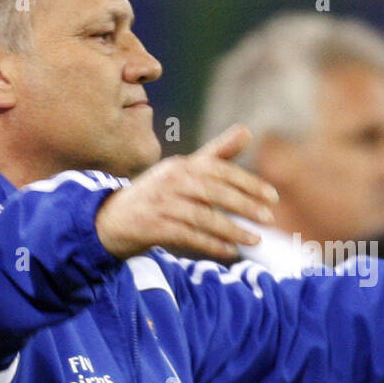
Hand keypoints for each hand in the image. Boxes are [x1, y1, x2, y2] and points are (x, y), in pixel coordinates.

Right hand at [95, 125, 278, 259]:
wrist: (111, 220)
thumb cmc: (157, 195)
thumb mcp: (184, 171)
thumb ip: (217, 154)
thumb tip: (248, 130)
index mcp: (182, 165)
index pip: (220, 171)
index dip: (248, 183)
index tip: (272, 197)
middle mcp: (171, 181)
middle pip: (213, 192)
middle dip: (244, 205)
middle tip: (267, 218)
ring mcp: (161, 204)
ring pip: (202, 217)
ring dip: (231, 229)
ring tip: (254, 240)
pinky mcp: (153, 227)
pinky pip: (187, 236)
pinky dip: (210, 245)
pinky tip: (229, 252)